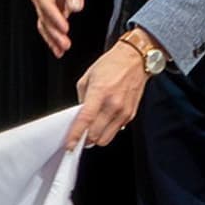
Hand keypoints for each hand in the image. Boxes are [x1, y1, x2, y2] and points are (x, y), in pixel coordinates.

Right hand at [30, 0, 93, 54]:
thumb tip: (75, 7)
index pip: (45, 3)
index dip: (54, 17)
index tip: (65, 28)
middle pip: (44, 16)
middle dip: (54, 32)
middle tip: (65, 43)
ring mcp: (43, 3)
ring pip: (45, 24)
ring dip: (53, 38)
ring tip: (62, 49)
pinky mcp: (50, 11)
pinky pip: (49, 26)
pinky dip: (53, 38)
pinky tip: (58, 49)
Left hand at [66, 33, 153, 149]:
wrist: (135, 60)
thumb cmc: (111, 65)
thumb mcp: (87, 77)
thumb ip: (82, 99)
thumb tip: (80, 115)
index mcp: (100, 92)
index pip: (86, 119)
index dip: (76, 135)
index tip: (70, 145)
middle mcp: (114, 104)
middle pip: (96, 135)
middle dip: (86, 139)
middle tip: (80, 135)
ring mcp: (124, 111)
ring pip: (107, 138)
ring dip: (97, 137)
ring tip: (92, 130)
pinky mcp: (131, 114)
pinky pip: (116, 130)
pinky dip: (108, 130)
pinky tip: (104, 121)